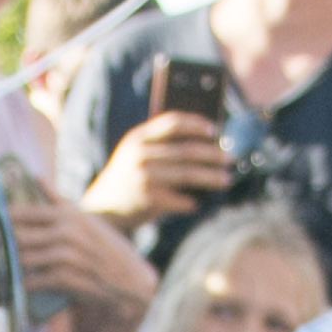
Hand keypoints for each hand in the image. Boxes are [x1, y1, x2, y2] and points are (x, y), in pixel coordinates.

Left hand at [8, 194, 158, 315]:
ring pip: (24, 259)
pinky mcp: (67, 279)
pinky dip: (22, 284)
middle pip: (19, 235)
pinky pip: (34, 281)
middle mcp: (67, 232)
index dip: (3, 217)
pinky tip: (14, 284)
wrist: (129, 278)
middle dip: (1, 242)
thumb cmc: (107, 247)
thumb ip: (59, 200)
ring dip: (7, 265)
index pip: (26, 211)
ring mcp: (66, 256)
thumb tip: (37, 177)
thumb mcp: (86, 218)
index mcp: (69, 215)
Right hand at [83, 110, 231, 225]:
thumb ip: (160, 144)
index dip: (196, 124)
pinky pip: (179, 199)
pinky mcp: (147, 199)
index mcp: (138, 137)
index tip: (215, 130)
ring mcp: (143, 177)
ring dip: (210, 177)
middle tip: (229, 158)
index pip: (172, 122)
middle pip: (185, 150)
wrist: (102, 208)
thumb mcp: (136, 154)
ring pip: (187, 174)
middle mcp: (139, 154)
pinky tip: (198, 203)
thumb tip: (205, 141)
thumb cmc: (129, 177)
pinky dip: (191, 202)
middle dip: (212, 154)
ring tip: (226, 179)